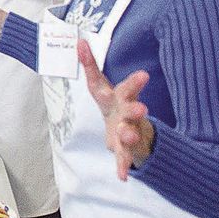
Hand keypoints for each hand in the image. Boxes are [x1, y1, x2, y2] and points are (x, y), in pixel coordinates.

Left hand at [78, 39, 153, 179]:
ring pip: (130, 134)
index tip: (135, 71)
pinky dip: (123, 167)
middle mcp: (127, 114)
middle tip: (140, 108)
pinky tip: (122, 176)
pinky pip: (125, 160)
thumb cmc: (115, 107)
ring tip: (124, 134)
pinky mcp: (128, 152)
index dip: (124, 78)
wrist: (134, 136)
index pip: (120, 86)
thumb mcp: (101, 86)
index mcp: (119, 98)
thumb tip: (78, 41)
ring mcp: (130, 133)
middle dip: (135, 109)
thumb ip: (91, 65)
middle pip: (132, 110)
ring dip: (128, 135)